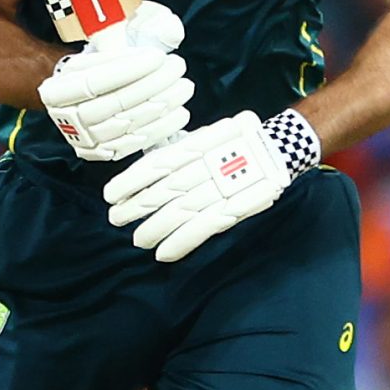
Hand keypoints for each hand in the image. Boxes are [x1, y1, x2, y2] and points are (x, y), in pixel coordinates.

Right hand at [39, 0, 188, 161]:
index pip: (94, 81)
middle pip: (114, 103)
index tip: (158, 56)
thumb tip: (167, 32)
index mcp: (56, 91)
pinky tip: (179, 113)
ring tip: (183, 87)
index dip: (129, 69)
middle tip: (177, 67)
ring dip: (162, 105)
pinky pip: (137, 143)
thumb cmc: (93, 70)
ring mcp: (86, 141)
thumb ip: (124, 41)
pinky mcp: (105, 153)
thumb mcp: (97, 50)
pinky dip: (162, 128)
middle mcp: (67, 119)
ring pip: (128, 124)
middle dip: (152, 84)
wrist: (79, 100)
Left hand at [104, 108, 320, 261]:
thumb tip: (150, 167)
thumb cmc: (237, 142)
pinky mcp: (233, 209)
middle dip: (135, 207)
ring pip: (178, 212)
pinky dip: (180, 242)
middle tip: (115, 219)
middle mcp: (203, 167)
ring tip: (138, 240)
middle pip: (162, 191)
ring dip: (154, 229)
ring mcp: (219, 189)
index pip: (155, 165)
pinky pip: (201, 229)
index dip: (130, 181)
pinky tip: (163, 254)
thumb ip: (182, 151)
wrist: (279, 149)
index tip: (110, 194)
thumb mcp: (207, 135)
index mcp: (195, 146)